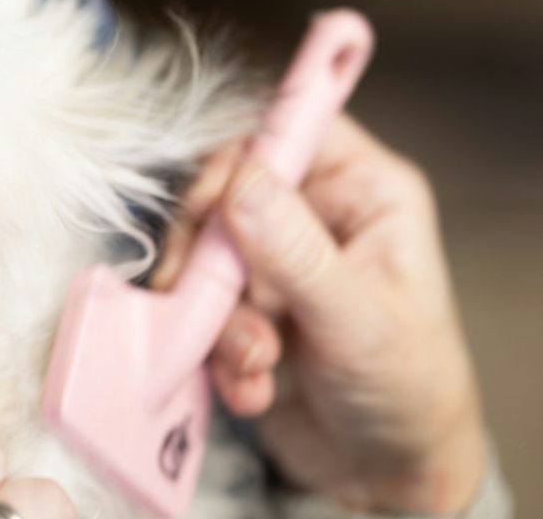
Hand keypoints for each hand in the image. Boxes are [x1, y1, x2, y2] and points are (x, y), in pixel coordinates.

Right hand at [153, 115, 486, 514]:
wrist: (384, 475)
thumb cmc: (409, 390)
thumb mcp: (358, 320)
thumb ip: (297, 253)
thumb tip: (242, 183)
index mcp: (362, 193)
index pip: (288, 130)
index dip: (240, 156)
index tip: (208, 205)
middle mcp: (313, 217)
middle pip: (224, 194)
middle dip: (212, 259)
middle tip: (213, 302)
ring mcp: (272, 264)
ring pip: (203, 257)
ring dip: (215, 319)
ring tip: (254, 365)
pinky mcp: (241, 308)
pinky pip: (197, 307)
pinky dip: (212, 351)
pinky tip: (249, 387)